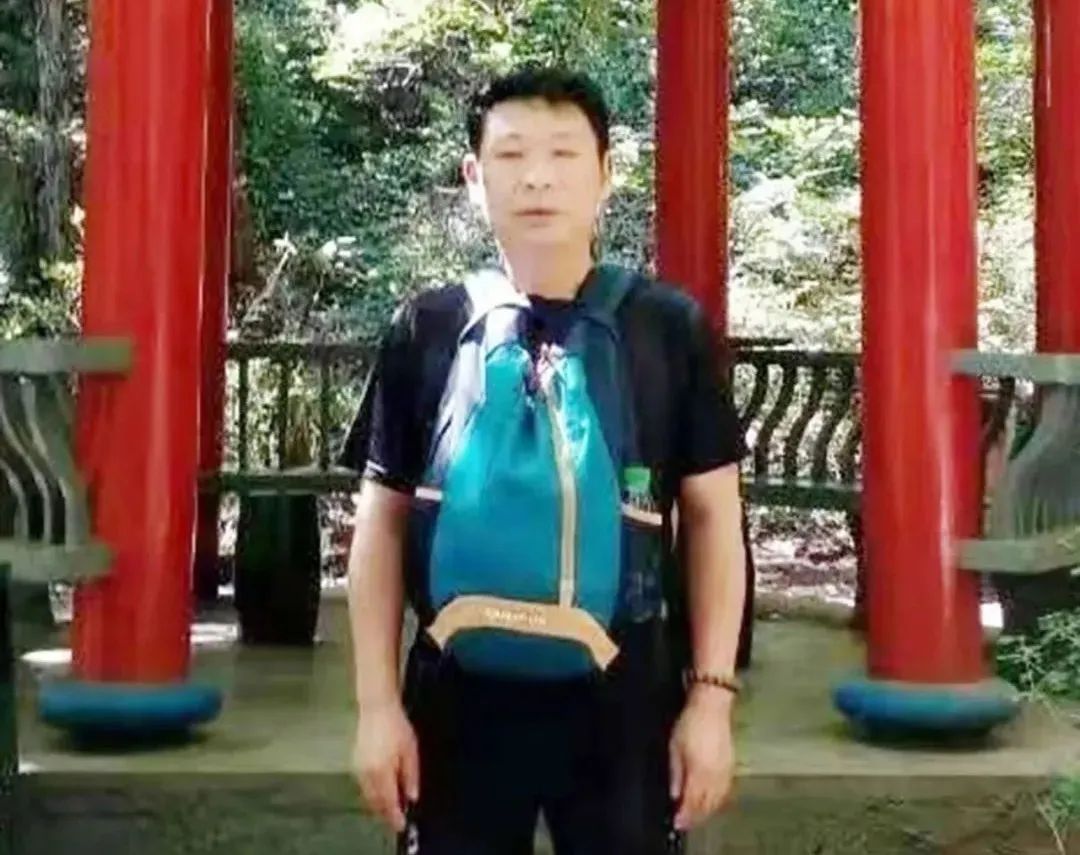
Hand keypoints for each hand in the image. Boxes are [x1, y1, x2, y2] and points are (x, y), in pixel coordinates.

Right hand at [352, 701, 419, 831]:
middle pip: (375, 802)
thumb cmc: (396, 727)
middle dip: (386, 813)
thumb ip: (411, 775)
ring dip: (379, 804)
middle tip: (397, 819)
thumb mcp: (410, 750)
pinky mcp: (355, 763)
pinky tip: (382, 791)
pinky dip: (373, 793)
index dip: (394, 815)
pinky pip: (364, 786)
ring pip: (368, 795)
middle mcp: (366, 774)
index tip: (401, 824)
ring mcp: (358, 769)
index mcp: (381, 771)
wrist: (376, 708)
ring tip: (392, 807)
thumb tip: (412, 796)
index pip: (388, 801)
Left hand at [668, 687, 735, 830]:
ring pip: (717, 800)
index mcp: (700, 772)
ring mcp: (726, 772)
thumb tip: (675, 794)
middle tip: (684, 823)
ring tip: (696, 816)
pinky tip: (711, 802)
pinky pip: (725, 791)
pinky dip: (717, 801)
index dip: (685, 816)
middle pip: (707, 805)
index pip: (693, 802)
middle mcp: (715, 776)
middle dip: (695, 817)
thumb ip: (676, 773)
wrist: (712, 706)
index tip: (677, 823)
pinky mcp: (732, 766)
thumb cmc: (690, 724)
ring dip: (707, 811)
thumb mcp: (675, 747)